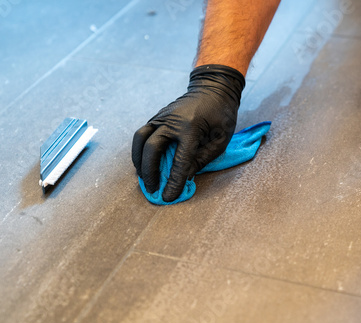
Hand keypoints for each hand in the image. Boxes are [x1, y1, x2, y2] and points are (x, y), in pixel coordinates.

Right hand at [132, 64, 244, 201]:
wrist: (212, 87)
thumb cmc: (221, 114)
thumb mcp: (221, 139)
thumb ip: (203, 159)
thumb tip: (184, 176)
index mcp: (191, 128)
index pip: (179, 161)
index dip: (173, 181)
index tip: (168, 197)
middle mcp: (172, 121)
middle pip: (152, 149)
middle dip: (150, 172)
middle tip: (153, 188)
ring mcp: (161, 117)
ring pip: (140, 139)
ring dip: (139, 161)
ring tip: (143, 177)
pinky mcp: (156, 116)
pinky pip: (142, 134)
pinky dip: (140, 150)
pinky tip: (144, 162)